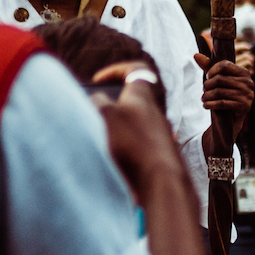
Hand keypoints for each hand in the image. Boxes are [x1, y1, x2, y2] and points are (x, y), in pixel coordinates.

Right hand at [92, 64, 187, 199]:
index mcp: (143, 97)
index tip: (98, 79)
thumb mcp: (105, 114)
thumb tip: (98, 103)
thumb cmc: (134, 145)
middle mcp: (155, 114)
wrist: (163, 184)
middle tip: (92, 117)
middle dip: (107, 107)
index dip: (116, 70)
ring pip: (131, 127)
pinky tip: (112, 161)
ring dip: (113, 131)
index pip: (136, 70)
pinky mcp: (159, 157)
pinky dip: (123, 150)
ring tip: (97, 141)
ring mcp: (159, 136)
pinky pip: (136, 147)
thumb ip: (98, 102)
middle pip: (128, 102)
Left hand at [197, 52, 254, 140]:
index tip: (208, 77)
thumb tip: (196, 55)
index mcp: (244, 72)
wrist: (232, 117)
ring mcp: (248, 95)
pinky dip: (211, 104)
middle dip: (208, 85)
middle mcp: (248, 83)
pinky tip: (205, 105)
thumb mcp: (218, 79)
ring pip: (219, 91)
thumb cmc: (225, 94)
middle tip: (204, 90)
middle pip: (220, 79)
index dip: (212, 70)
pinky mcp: (244, 106)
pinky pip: (222, 103)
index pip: (224, 65)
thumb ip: (208, 67)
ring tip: (203, 98)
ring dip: (207, 95)